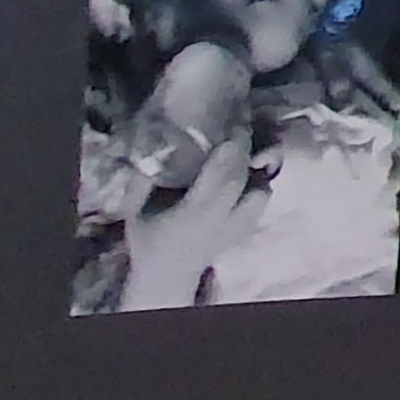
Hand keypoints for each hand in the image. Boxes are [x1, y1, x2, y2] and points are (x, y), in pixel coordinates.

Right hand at [112, 115, 253, 310]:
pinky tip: (245, 171)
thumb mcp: (136, 209)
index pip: (222, 177)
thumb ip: (143, 179)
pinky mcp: (247, 230)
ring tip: (244, 153)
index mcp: (194, 214)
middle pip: (245, 179)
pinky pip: (262, 199)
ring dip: (256, 168)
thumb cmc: (150, 237)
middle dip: (248, 149)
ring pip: (263, 190)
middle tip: (242, 126)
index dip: (233, 148)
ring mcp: (238, 227)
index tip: (235, 124)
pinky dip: (257, 182)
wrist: (168, 275)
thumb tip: (154, 144)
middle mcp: (222, 220)